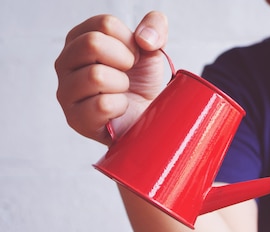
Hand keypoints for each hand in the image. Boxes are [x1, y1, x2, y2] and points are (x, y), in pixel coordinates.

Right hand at [54, 11, 168, 144]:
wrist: (148, 118)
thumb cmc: (142, 83)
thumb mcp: (152, 49)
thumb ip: (155, 26)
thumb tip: (144, 38)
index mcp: (78, 39)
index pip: (105, 24)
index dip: (130, 42)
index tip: (134, 58)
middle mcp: (65, 63)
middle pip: (92, 43)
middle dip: (124, 60)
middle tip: (128, 74)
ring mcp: (66, 92)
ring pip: (96, 76)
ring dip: (121, 85)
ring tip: (122, 92)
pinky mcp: (76, 119)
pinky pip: (103, 105)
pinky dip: (121, 107)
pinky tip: (119, 109)